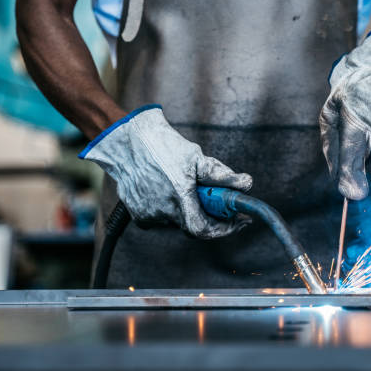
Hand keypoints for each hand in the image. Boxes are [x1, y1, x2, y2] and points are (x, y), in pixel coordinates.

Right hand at [80, 104, 252, 237]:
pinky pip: (161, 217)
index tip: (236, 221)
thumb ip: (221, 175)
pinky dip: (170, 207)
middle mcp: (162, 211)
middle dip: (208, 214)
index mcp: (179, 198)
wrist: (125, 140)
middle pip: (193, 225)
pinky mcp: (138, 213)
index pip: (205, 230)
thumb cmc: (160, 145)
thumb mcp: (196, 156)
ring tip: (185, 185)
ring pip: (177, 220)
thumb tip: (246, 184)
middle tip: (215, 199)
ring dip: (187, 208)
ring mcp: (148, 214)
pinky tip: (168, 188)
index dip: (224, 229)